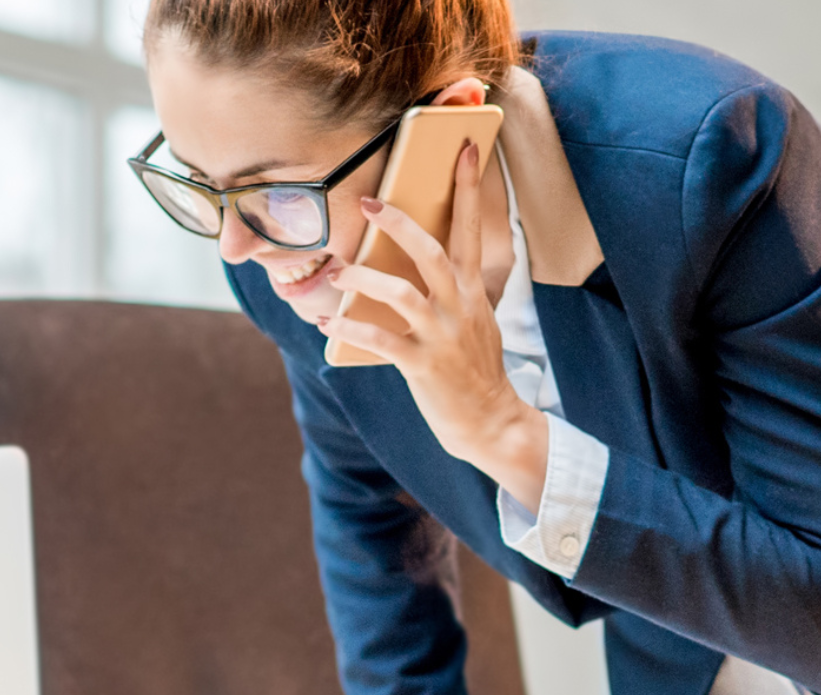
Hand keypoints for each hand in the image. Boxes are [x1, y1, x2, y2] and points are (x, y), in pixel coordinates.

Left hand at [323, 141, 548, 504]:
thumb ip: (457, 290)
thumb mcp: (476, 320)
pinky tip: (328, 325)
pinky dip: (350, 330)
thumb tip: (430, 262)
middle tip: (370, 203)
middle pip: (430, 251)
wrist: (492, 423)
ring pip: (400, 293)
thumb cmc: (476, 369)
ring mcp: (441, 336)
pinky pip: (380, 341)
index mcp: (472, 290)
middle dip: (399, 223)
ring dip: (363, 278)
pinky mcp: (422, 366)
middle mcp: (458, 307)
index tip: (466, 147)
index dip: (469, 186)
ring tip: (339, 272)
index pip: (471, 228)